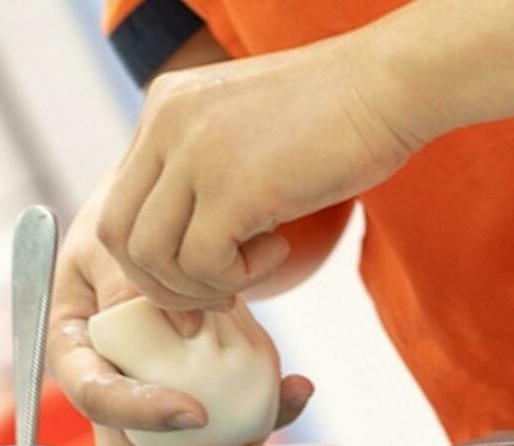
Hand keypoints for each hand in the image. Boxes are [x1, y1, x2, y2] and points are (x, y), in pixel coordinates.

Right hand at [50, 183, 313, 445]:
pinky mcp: (198, 393)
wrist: (165, 215)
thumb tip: (172, 322)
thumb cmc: (128, 222)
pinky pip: (230, 425)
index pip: (96, 400)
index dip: (141, 416)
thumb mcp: (115, 241)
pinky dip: (268, 415)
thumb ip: (130, 284)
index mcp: (75, 354)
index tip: (194, 414)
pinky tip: (297, 390)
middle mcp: (110, 390)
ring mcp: (155, 401)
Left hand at [97, 34, 419, 310]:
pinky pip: (203, 264)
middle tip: (218, 294)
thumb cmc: (337, 118)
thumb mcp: (243, 133)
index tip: (198, 277)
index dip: (149, 256)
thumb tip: (175, 252)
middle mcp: (164, 123)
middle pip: (119, 234)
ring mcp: (193, 152)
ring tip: (253, 269)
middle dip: (161, 283)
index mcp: (162, 108)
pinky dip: (238, 277)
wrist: (395, 82)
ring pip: (152, 256)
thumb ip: (199, 172)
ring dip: (200, 285)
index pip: (120, 201)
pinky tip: (279, 250)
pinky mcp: (230, 185)